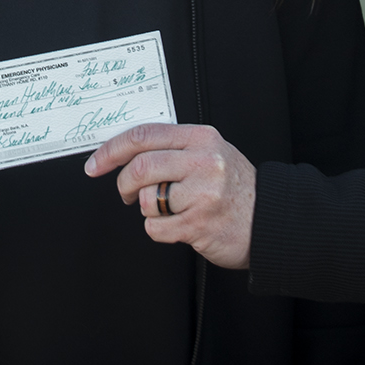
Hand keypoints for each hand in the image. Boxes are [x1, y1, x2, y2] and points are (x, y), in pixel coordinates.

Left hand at [84, 123, 254, 269]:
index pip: (144, 135)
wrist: (270, 221)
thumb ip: (174, 147)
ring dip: (146, 209)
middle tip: (125, 193)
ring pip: (145, 199)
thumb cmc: (235, 188)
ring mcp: (202, 193)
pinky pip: (155, 227)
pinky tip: (178, 225)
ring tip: (167, 209)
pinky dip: (158, 229)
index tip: (95, 164)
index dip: (111, 150)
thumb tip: (125, 150)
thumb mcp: (211, 153)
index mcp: (202, 138)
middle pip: (139, 167)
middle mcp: (203, 161)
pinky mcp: (198, 224)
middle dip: (123, 184)